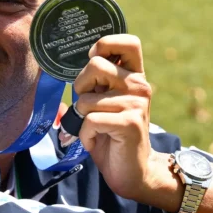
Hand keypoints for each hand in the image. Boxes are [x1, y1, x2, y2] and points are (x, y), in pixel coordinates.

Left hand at [73, 34, 153, 201]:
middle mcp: (139, 85)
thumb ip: (95, 82)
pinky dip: (85, 134)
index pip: (128, 42)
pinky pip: (89, 120)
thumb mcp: (103, 102)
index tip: (93, 61)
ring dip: (82, 118)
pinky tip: (97, 140)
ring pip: (86, 99)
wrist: (132, 170)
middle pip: (95, 65)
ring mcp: (137, 103)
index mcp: (134, 76)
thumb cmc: (111, 134)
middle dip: (81, 87)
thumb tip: (72, 61)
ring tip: (96, 129)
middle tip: (89, 107)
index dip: (104, 45)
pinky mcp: (130, 123)